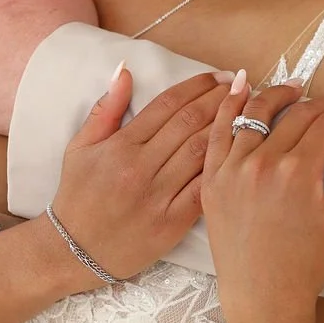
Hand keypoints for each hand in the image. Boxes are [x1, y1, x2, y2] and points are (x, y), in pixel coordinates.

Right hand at [48, 67, 233, 286]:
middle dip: (221, 99)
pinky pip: (204, 189)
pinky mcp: (171, 223)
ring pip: (201, 152)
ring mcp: (157, 196)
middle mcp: (140, 168)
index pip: (168, 104)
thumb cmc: (78, 196)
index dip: (198, 85)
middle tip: (242, 84)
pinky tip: (242, 153)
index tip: (218, 75)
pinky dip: (224, 169)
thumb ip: (106, 108)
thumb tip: (125, 70)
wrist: (74, 252)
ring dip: (229, 127)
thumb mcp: (81, 148)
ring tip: (249, 110)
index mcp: (121, 145)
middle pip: (190, 123)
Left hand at [201, 79, 323, 322]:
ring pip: (255, 114)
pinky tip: (239, 83)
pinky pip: (218, 132)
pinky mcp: (212, 180)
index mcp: (297, 174)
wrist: (261, 300)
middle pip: (296, 115)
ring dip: (278, 94)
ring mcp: (231, 170)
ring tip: (296, 88)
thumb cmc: (309, 267)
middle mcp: (261, 164)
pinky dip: (228, 104)